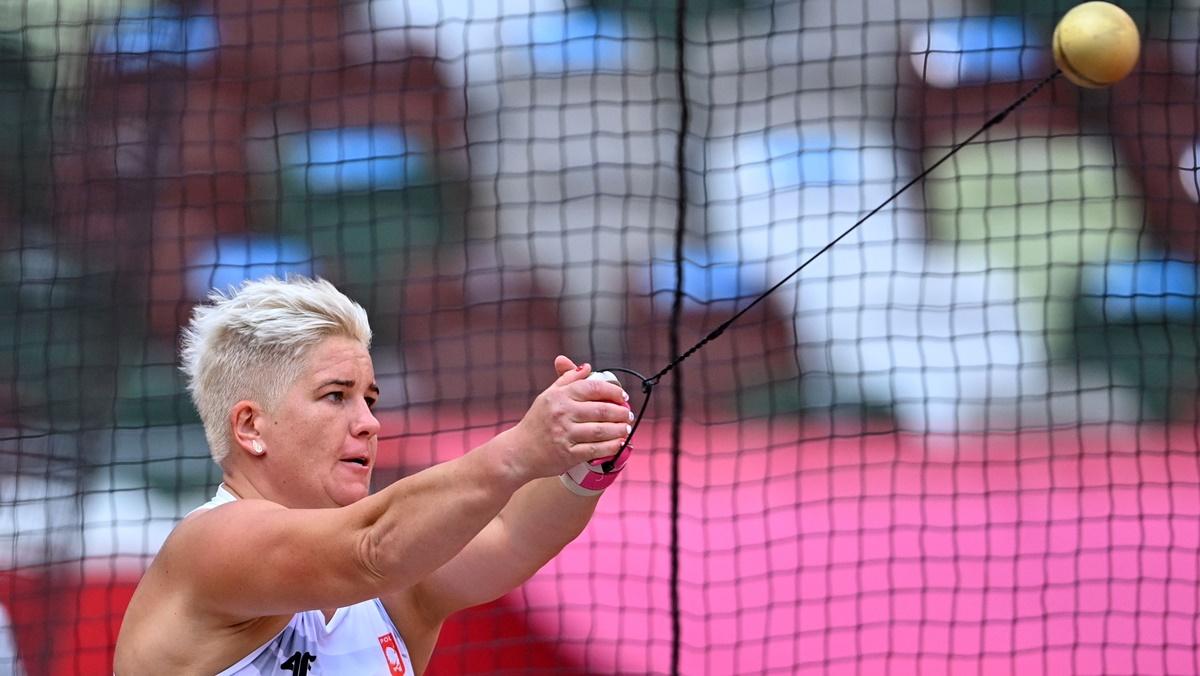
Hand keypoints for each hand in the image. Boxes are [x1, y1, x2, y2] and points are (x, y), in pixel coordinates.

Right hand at [503, 356, 631, 482]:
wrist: (518, 451)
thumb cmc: (536, 423)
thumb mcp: (548, 396)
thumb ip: (567, 379)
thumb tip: (586, 367)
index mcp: (559, 396)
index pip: (593, 388)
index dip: (613, 391)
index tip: (623, 396)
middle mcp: (562, 413)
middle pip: (601, 410)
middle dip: (620, 412)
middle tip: (628, 414)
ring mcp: (565, 435)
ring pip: (601, 430)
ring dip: (619, 429)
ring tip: (625, 428)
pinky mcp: (568, 454)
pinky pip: (595, 449)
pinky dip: (610, 447)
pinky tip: (618, 443)